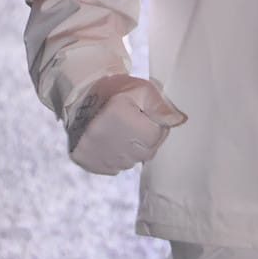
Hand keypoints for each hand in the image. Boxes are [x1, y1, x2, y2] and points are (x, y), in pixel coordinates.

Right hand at [66, 73, 185, 174]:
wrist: (78, 98)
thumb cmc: (113, 91)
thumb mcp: (140, 90)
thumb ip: (160, 106)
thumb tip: (179, 121)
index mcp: (127, 123)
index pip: (156, 136)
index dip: (155, 125)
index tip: (145, 116)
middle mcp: (114, 144)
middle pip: (146, 152)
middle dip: (145, 139)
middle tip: (133, 123)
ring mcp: (102, 157)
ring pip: (131, 162)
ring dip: (131, 150)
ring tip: (120, 132)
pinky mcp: (92, 164)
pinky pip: (115, 168)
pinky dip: (116, 158)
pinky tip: (110, 142)